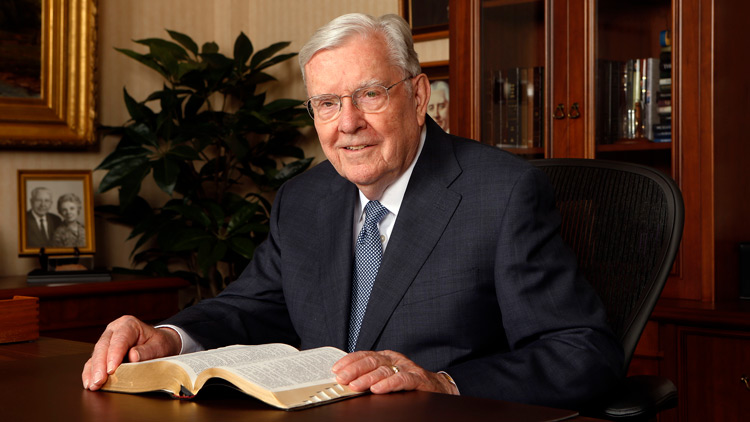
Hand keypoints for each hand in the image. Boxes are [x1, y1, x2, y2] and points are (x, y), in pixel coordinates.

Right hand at [81, 315, 181, 390]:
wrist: (160, 344)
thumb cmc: (159, 344)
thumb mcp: (159, 346)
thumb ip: (147, 351)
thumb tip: (133, 357)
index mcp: (128, 324)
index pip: (119, 340)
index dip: (114, 355)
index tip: (111, 369)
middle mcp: (114, 330)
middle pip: (103, 346)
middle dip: (100, 365)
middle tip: (99, 381)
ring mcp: (107, 341)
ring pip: (95, 355)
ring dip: (93, 371)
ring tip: (93, 385)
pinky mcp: (103, 353)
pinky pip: (93, 362)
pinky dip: (90, 373)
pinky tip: (89, 383)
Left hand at [331, 350, 458, 395]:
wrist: (437, 387)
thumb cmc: (408, 382)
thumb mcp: (387, 376)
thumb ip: (370, 376)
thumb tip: (346, 381)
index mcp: (386, 357)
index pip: (365, 355)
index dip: (349, 361)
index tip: (336, 369)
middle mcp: (395, 359)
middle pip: (372, 361)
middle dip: (354, 370)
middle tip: (342, 378)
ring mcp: (407, 367)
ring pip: (385, 370)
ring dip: (368, 378)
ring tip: (356, 386)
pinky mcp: (419, 378)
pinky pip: (402, 379)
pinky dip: (389, 384)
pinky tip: (378, 389)